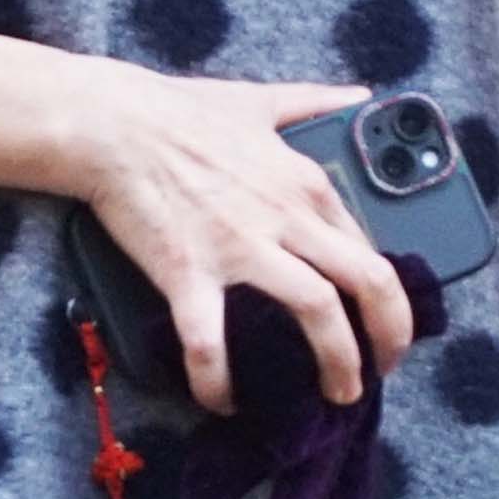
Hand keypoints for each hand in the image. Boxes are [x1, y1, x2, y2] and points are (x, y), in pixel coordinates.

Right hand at [79, 74, 415, 417]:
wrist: (109, 124)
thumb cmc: (180, 111)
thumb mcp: (262, 99)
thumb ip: (316, 102)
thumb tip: (362, 97)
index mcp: (308, 183)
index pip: (371, 249)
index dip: (388, 297)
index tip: (383, 324)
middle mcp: (287, 217)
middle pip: (368, 283)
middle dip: (389, 336)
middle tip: (384, 370)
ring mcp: (240, 247)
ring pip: (316, 312)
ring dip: (338, 362)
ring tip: (338, 394)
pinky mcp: (187, 271)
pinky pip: (212, 341)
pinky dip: (219, 379)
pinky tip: (223, 401)